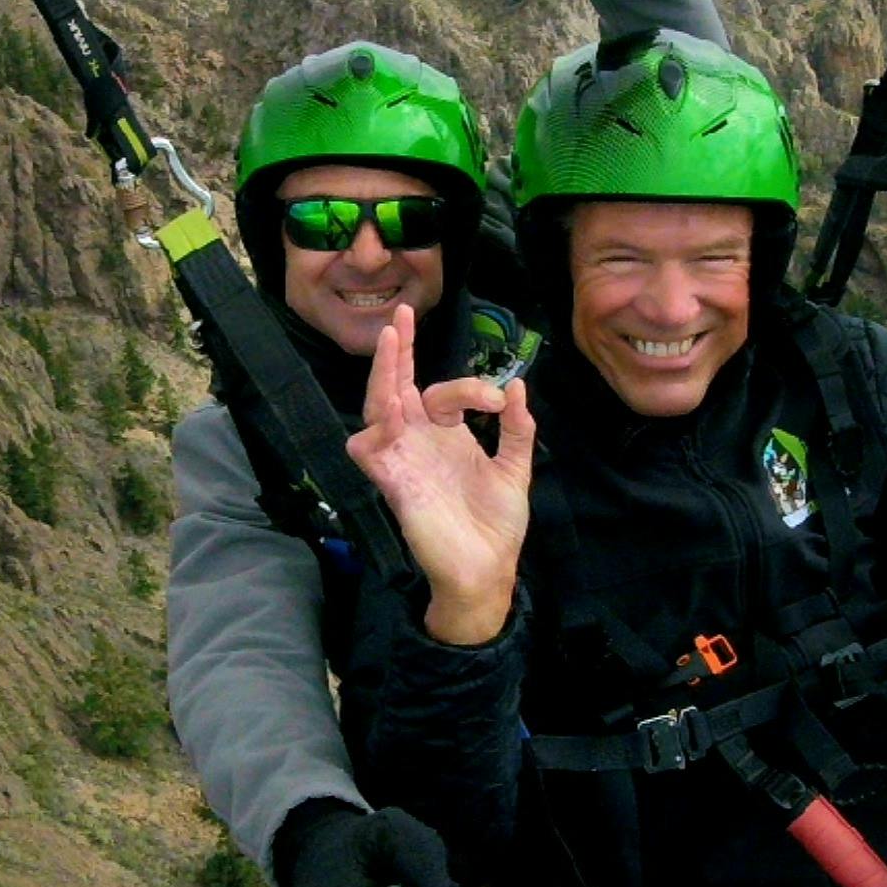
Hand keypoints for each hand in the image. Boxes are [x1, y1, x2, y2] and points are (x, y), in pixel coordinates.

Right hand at [343, 303, 533, 642]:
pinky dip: (377, 426)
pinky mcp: (392, 482)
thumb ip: (516, 428)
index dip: (468, 387)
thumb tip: (518, 385)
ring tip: (390, 341)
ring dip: (382, 375)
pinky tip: (393, 409)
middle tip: (401, 316)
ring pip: (378, 407)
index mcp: (446, 437)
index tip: (498, 402)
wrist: (487, 570)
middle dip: (398, 352)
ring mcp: (403, 460)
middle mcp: (420, 443)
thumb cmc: (496, 526)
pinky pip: (368, 447)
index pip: (443, 393)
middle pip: (398, 387)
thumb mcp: (515, 468)